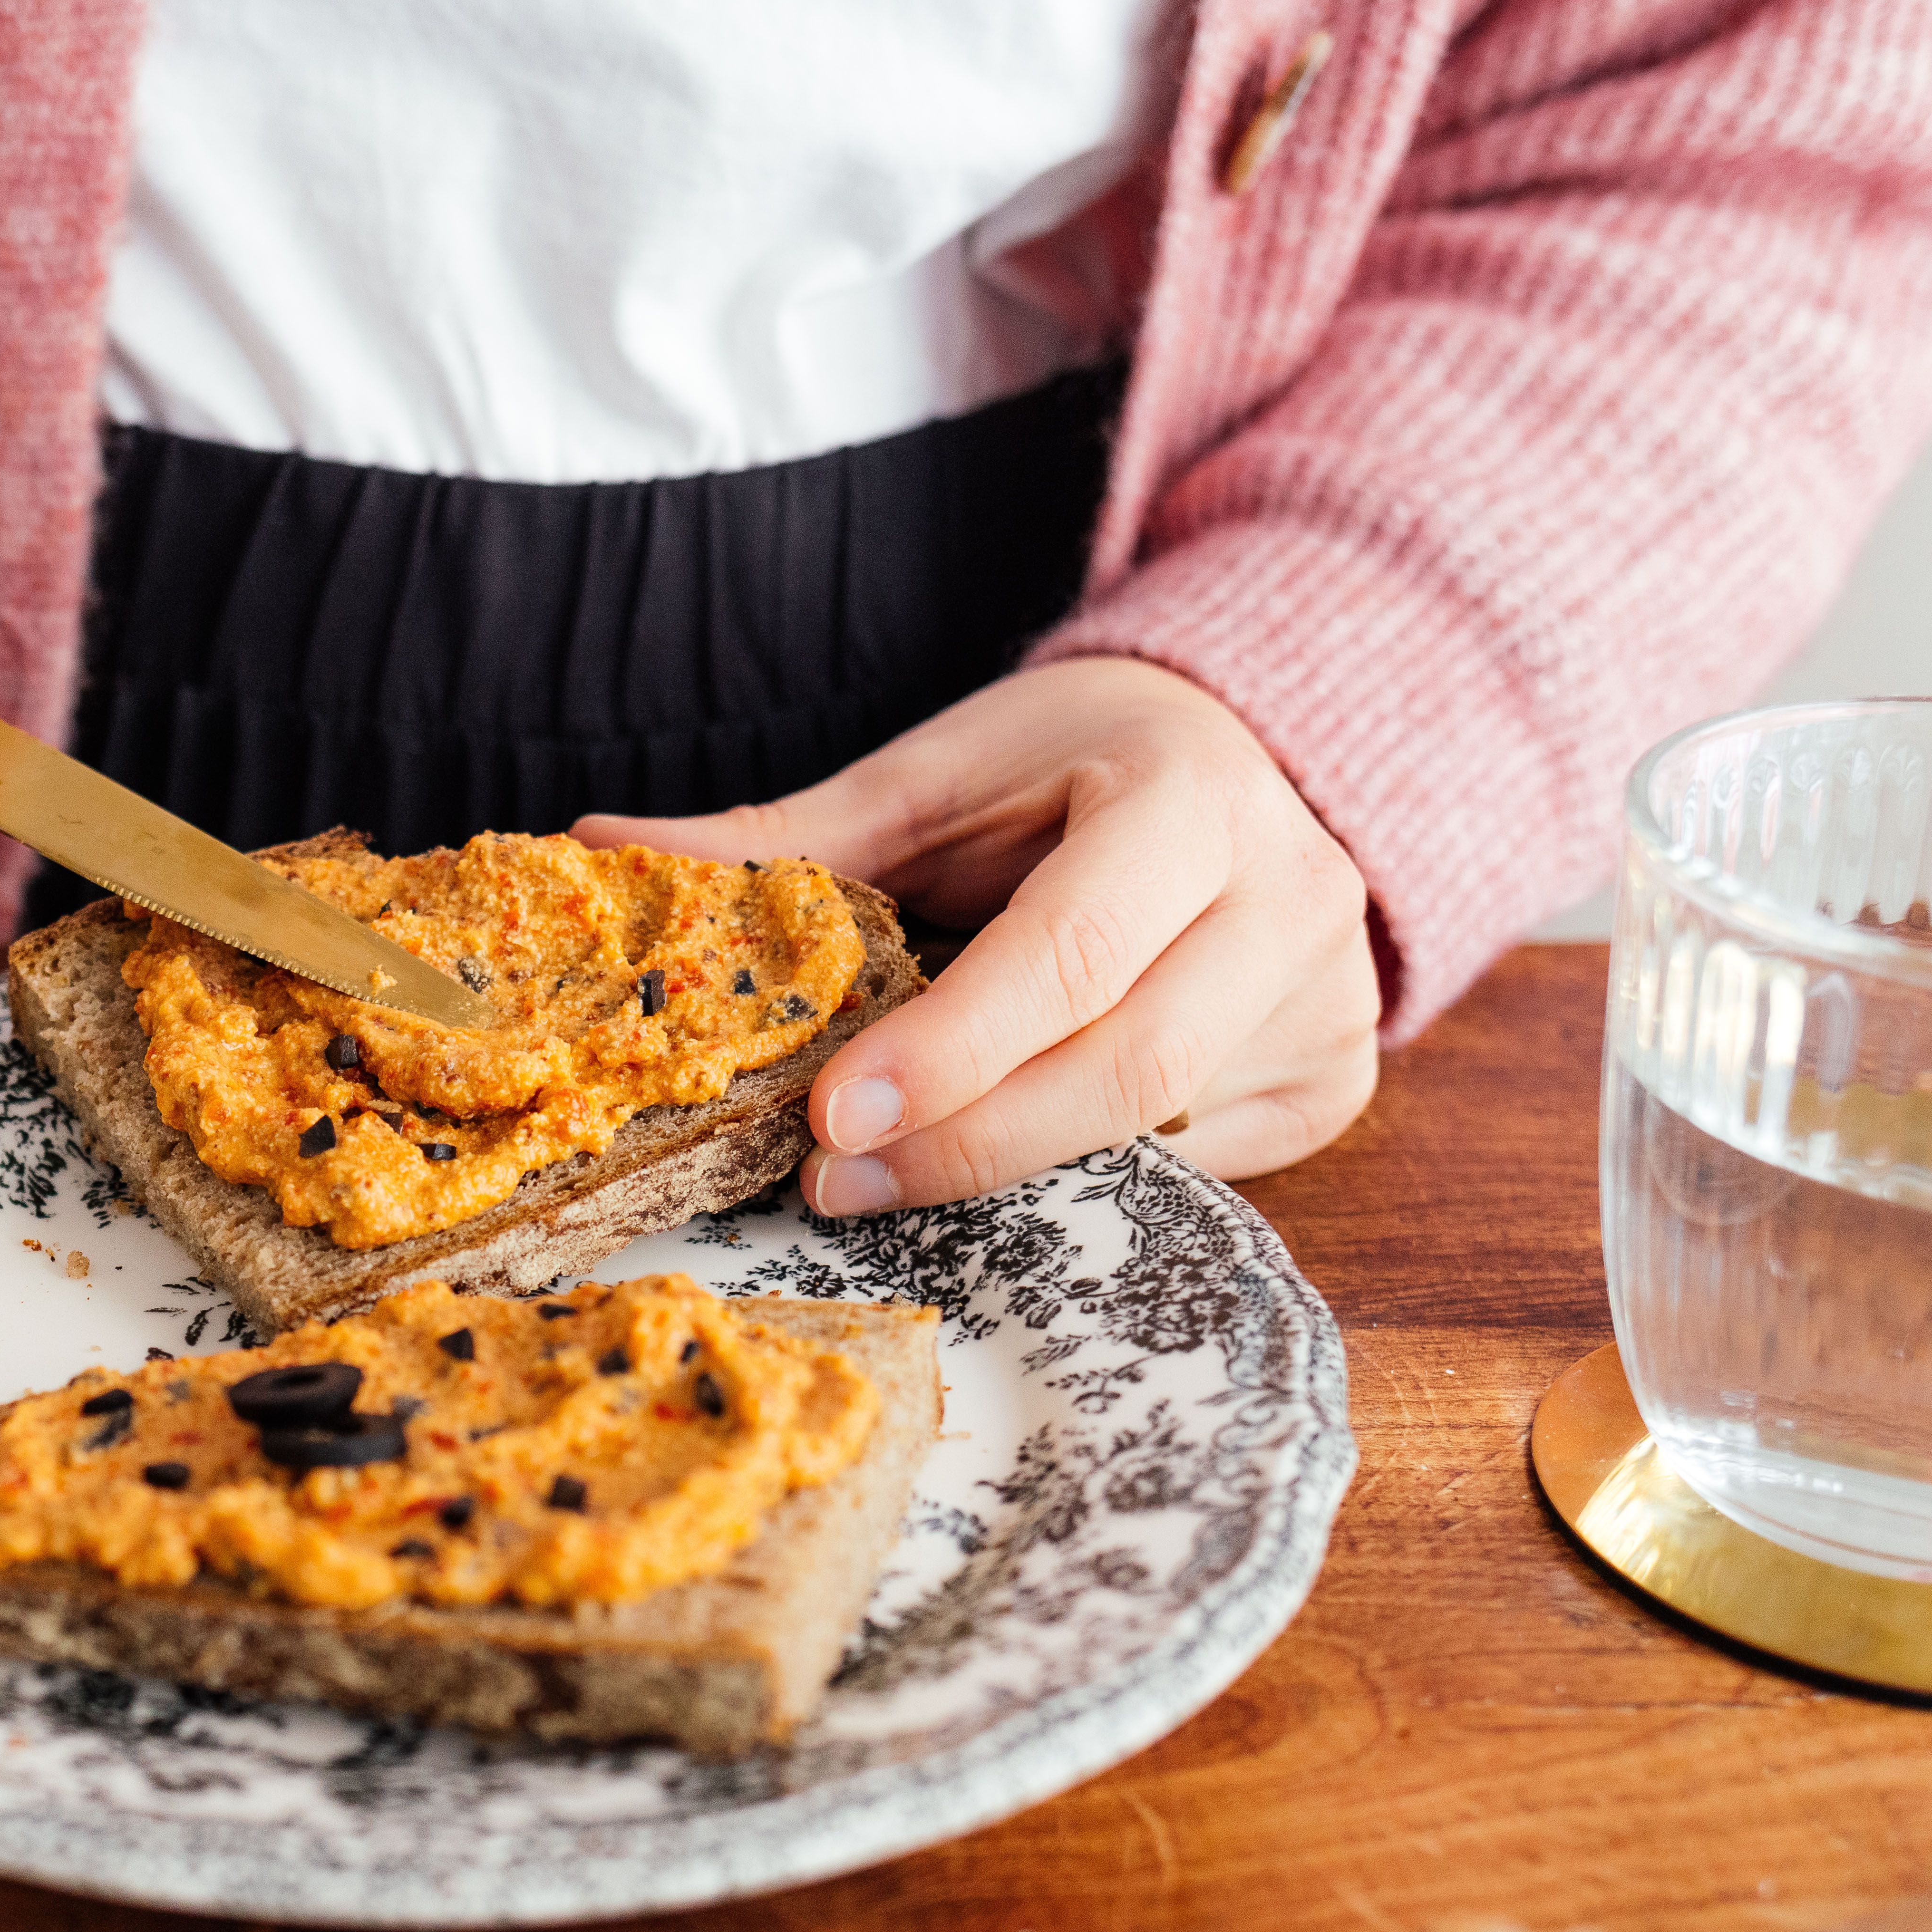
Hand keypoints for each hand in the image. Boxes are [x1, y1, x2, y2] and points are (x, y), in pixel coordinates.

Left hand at [574, 656, 1378, 1206]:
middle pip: (1125, 1066)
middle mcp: (1291, 897)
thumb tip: (600, 845)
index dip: (947, 1050)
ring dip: (1014, 1163)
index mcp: (1191, 796)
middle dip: (965, 1141)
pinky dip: (1090, 1163)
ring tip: (891, 1167)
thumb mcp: (935, 774)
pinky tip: (1018, 1138)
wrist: (1245, 754)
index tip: (826, 1117)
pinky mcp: (1331, 1076)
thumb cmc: (1071, 764)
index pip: (1069, 952)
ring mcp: (1331, 999)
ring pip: (1158, 1129)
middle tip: (830, 1177)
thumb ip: (785, 833)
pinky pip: (1198, 1161)